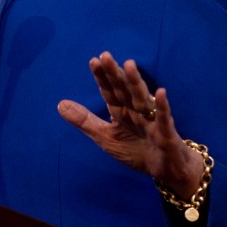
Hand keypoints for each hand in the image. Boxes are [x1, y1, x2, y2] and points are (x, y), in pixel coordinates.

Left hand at [57, 51, 200, 196]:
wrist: (167, 171)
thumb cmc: (137, 150)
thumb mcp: (105, 137)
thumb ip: (85, 121)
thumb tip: (60, 104)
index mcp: (121, 111)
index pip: (109, 91)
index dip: (102, 77)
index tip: (93, 61)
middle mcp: (136, 111)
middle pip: (124, 90)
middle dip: (115, 74)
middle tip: (105, 55)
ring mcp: (152, 120)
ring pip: (142, 98)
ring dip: (136, 82)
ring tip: (129, 65)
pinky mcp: (166, 133)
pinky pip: (165, 119)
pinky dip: (163, 107)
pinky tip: (161, 92)